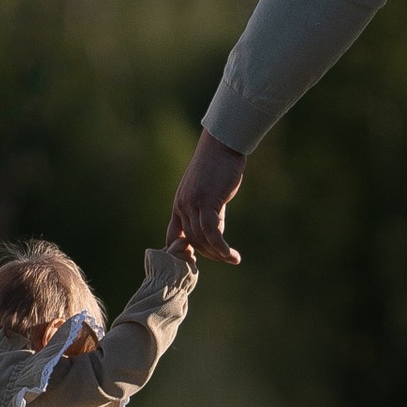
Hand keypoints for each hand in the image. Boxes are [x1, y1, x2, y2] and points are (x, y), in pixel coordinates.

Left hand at [168, 131, 246, 265]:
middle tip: (225, 258)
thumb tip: (215, 234)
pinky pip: (211, 231)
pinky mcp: (206, 201)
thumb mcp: (208, 193)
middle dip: (209, 254)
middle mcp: (181, 206)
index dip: (183, 252)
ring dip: (217, 253)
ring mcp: (192, 203)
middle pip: (192, 241)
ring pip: (201, 238)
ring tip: (232, 258)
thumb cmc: (218, 168)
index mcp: (179, 204)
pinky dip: (220, 246)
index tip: (198, 260)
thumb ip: (208, 212)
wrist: (221, 146)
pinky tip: (231, 254)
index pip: (173, 237)